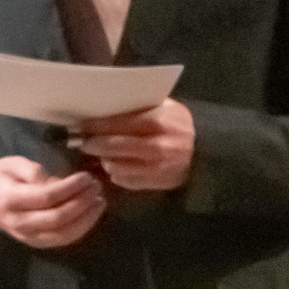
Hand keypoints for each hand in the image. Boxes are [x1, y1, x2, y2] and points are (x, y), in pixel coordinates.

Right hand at [0, 153, 105, 249]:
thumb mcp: (10, 164)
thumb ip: (32, 170)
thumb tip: (54, 181)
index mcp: (11, 199)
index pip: (47, 197)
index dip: (70, 187)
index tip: (86, 177)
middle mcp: (18, 221)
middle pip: (57, 218)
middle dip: (81, 203)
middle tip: (96, 187)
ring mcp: (26, 235)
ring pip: (61, 234)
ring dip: (85, 220)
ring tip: (99, 202)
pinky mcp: (34, 242)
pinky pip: (60, 241)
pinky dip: (80, 230)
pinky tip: (90, 216)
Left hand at [71, 97, 194, 191]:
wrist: (206, 151)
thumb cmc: (178, 124)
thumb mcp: (165, 107)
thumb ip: (139, 106)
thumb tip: (103, 105)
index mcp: (158, 122)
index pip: (119, 123)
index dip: (96, 125)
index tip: (82, 124)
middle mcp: (158, 146)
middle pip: (114, 146)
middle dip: (94, 144)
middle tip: (83, 141)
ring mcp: (157, 167)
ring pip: (116, 166)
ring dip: (104, 160)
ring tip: (100, 154)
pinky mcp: (156, 183)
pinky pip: (125, 180)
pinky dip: (116, 173)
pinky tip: (114, 166)